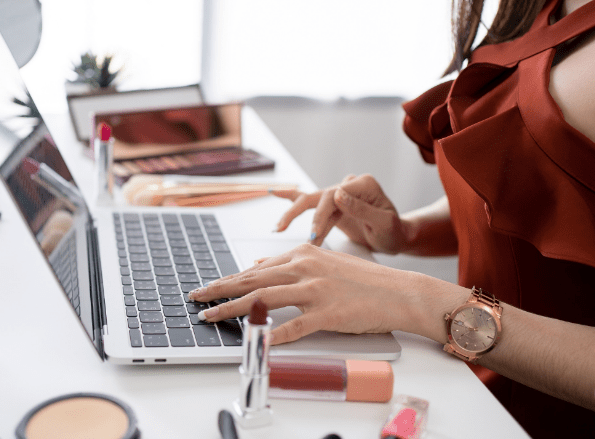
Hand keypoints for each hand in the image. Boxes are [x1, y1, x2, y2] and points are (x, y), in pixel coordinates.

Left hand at [188, 244, 423, 344]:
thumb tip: (260, 264)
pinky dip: (272, 334)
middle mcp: (305, 268)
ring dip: (231, 309)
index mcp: (303, 254)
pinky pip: (294, 326)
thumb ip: (292, 263)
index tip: (209, 287)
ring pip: (262, 299)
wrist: (399, 291)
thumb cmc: (363, 281)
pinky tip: (254, 340)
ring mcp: (316, 291)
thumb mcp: (324, 262)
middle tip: (195, 297)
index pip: (256, 268)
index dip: (229, 279)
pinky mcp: (328, 313)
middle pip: (251, 279)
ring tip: (210, 316)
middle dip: (219, 289)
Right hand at [272, 174, 405, 252]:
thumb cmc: (394, 232)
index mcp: (363, 184)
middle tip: (284, 230)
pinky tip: (274, 194)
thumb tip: (338, 194)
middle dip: (299, 214)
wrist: (396, 237)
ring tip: (278, 228)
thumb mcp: (384, 223)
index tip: (313, 235)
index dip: (321, 215)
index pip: (334, 195)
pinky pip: (311, 202)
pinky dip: (292, 199)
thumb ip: (362, 209)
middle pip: (318, 196)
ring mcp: (339, 194)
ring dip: (293, 215)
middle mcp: (349, 185)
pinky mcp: (333, 205)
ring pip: (311, 201)